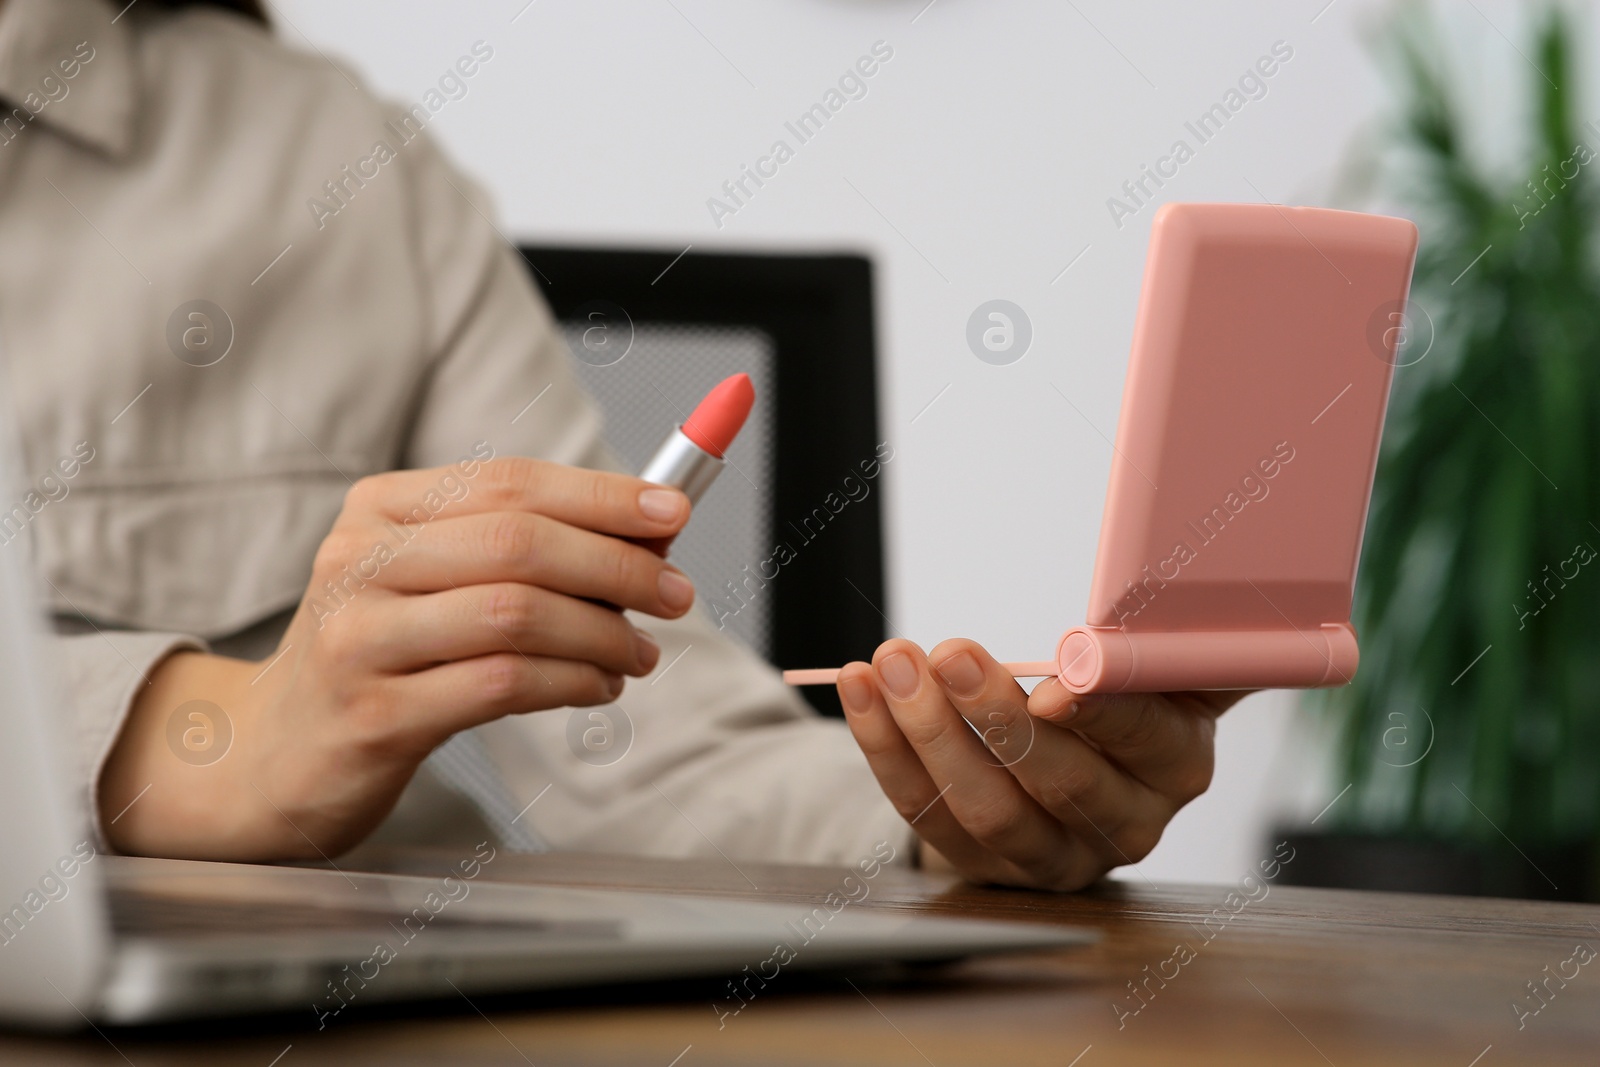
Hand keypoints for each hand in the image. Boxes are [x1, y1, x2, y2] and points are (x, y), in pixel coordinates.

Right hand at [99, 457, 697, 860]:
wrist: (276, 752)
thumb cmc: (384, 655)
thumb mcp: (435, 581)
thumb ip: (525, 548)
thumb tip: (649, 531)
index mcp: (379, 509)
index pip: (509, 482)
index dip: (601, 494)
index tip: (672, 510)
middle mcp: (360, 562)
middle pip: (517, 542)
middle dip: (617, 565)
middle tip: (675, 593)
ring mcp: (360, 638)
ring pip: (516, 614)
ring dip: (602, 633)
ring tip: (638, 653)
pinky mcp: (375, 714)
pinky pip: (502, 684)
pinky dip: (570, 682)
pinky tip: (597, 686)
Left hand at [836, 638, 1247, 890]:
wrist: (1071, 770)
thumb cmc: (1116, 696)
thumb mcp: (1154, 665)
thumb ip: (1159, 633)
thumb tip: (1170, 577)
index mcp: (1177, 764)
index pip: (1145, 738)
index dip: (1100, 714)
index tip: (1053, 683)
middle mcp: (1125, 825)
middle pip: (1062, 782)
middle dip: (999, 716)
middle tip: (951, 655)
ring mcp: (1052, 856)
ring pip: (986, 806)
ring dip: (931, 731)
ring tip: (894, 664)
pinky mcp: (984, 865)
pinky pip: (924, 811)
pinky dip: (885, 748)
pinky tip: (862, 689)